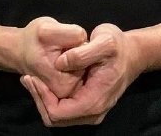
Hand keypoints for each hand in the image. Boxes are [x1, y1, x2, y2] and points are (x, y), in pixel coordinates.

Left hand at [21, 23, 142, 126]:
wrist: (133, 52)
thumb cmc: (118, 46)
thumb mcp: (104, 41)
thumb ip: (82, 53)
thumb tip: (60, 63)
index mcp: (95, 100)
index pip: (58, 112)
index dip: (42, 97)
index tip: (33, 77)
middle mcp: (92, 112)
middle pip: (55, 118)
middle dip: (39, 99)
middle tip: (27, 77)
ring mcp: (90, 111)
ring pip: (57, 116)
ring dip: (42, 98)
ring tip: (32, 77)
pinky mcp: (87, 105)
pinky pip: (63, 109)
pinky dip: (50, 97)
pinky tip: (44, 79)